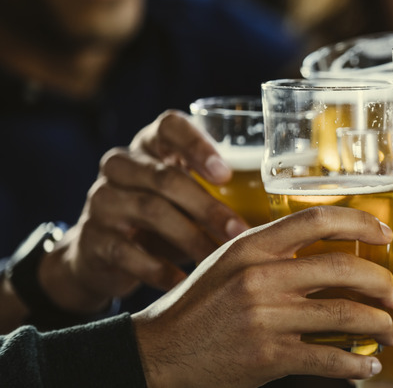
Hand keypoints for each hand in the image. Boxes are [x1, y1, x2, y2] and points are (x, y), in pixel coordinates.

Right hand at [40, 110, 248, 312]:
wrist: (103, 254)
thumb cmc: (165, 218)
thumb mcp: (187, 196)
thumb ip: (221, 192)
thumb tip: (283, 208)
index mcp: (150, 145)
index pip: (169, 126)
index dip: (197, 146)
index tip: (225, 175)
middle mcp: (121, 165)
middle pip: (165, 177)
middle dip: (207, 207)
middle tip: (238, 232)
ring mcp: (102, 199)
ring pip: (148, 210)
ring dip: (190, 238)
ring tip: (217, 260)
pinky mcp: (91, 237)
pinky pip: (127, 251)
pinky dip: (159, 268)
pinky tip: (184, 283)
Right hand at [133, 206, 392, 387]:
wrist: (158, 352)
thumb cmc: (197, 306)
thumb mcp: (227, 263)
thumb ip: (270, 252)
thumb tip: (327, 251)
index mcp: (252, 246)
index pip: (317, 220)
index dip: (360, 222)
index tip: (384, 233)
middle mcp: (261, 276)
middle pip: (343, 268)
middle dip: (382, 282)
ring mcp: (265, 317)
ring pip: (345, 313)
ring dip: (379, 324)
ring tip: (388, 331)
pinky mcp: (268, 355)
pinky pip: (328, 357)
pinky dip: (356, 364)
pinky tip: (367, 365)